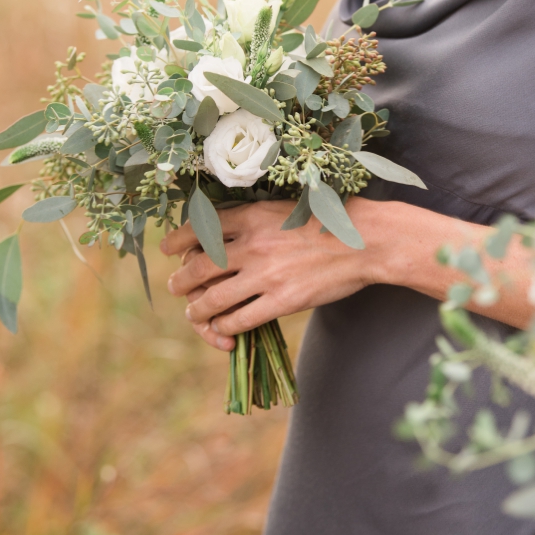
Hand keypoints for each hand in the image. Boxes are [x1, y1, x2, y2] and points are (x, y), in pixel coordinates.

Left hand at [161, 199, 378, 351]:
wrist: (366, 240)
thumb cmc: (325, 220)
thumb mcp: (280, 207)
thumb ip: (249, 219)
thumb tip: (217, 231)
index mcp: (251, 216)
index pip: (199, 229)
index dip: (177, 241)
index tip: (167, 249)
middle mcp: (252, 245)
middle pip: (198, 267)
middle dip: (180, 281)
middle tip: (175, 287)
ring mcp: (266, 275)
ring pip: (214, 298)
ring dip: (197, 309)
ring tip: (194, 313)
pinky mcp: (284, 301)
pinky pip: (241, 319)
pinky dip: (225, 326)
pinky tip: (223, 327)